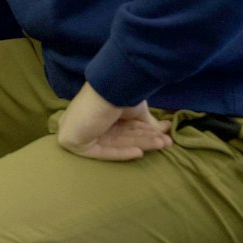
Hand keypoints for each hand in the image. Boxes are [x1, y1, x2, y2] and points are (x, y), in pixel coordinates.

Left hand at [56, 83, 172, 160]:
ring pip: (116, 143)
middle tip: (168, 142)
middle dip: (146, 139)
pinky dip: (122, 152)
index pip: (124, 127)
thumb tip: (165, 129)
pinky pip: (102, 152)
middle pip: (122, 136)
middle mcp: (90, 121)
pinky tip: (140, 153)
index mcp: (99, 112)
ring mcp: (81, 132)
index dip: (146, 132)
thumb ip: (147, 123)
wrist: (106, 89)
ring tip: (163, 143)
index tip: (166, 135)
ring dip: (141, 143)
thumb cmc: (119, 94)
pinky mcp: (75, 143)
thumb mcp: (138, 110)